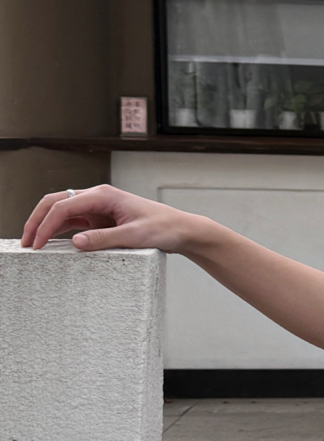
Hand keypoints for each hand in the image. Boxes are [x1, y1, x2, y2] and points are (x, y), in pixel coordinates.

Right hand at [21, 185, 199, 254]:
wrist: (180, 229)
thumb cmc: (163, 227)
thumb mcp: (134, 236)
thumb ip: (105, 239)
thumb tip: (76, 243)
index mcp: (103, 195)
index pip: (64, 206)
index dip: (46, 224)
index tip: (37, 244)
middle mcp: (97, 197)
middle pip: (56, 203)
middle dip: (37, 220)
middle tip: (26, 242)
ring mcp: (98, 208)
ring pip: (62, 212)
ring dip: (46, 225)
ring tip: (33, 245)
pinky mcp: (100, 219)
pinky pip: (73, 222)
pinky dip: (59, 231)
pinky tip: (51, 244)